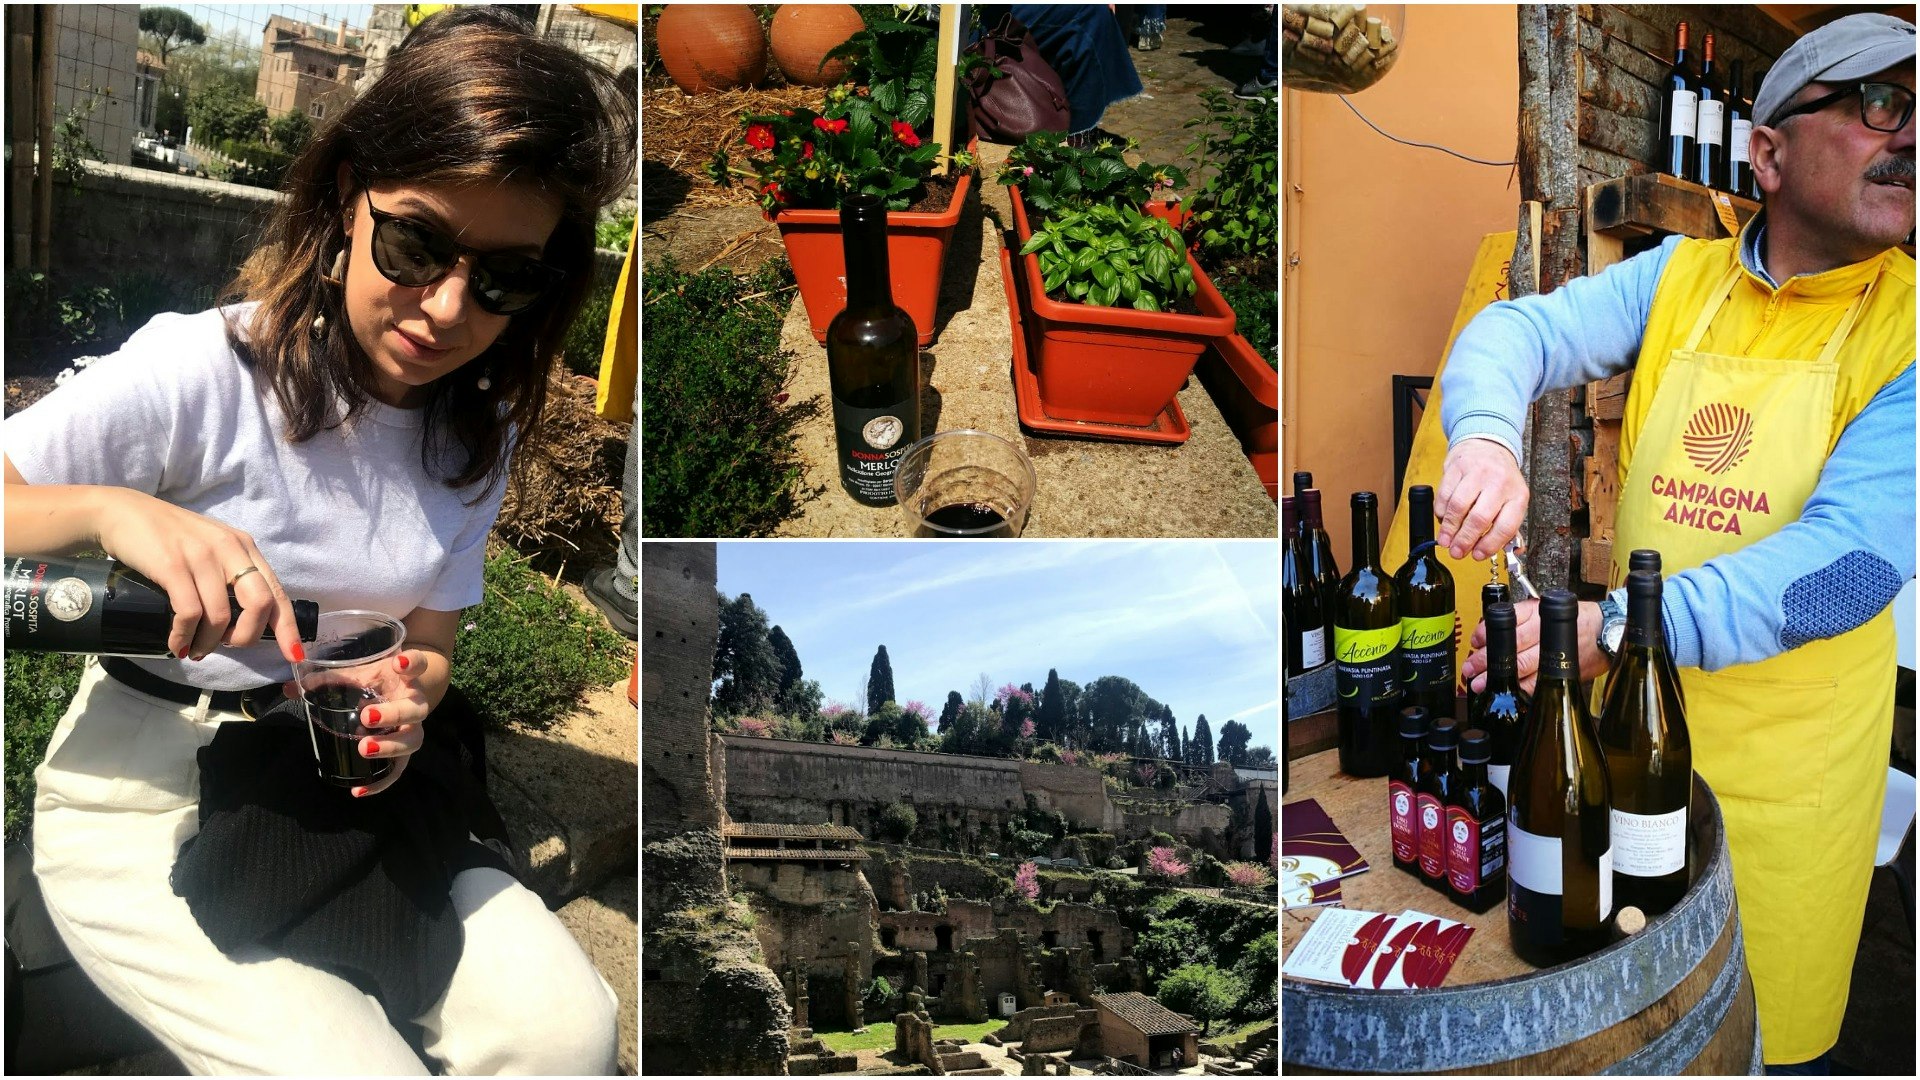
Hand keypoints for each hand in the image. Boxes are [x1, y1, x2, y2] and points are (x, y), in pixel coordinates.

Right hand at [93, 489, 305, 663]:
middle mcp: (229, 549)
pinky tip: (176, 642)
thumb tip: (241, 620)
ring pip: (221, 616)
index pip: (277, 592)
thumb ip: (229, 574)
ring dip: (208, 642)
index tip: (294, 655)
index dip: (288, 628)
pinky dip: (184, 636)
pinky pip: (188, 613)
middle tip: (226, 647)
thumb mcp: (209, 549)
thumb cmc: (167, 536)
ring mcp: (201, 557)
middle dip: (246, 637)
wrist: (121, 512)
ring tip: (194, 648)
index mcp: (244, 547)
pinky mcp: (172, 567)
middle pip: (260, 605)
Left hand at [285, 648, 430, 796]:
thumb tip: (288, 688)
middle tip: (366, 717)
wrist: (396, 693)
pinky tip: (358, 791)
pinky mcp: (404, 751)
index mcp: (404, 678)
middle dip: (394, 714)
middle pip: (416, 709)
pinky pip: (398, 770)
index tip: (398, 663)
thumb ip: (324, 679)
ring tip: (364, 748)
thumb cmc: (374, 682)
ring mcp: (412, 728)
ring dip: (391, 746)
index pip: (418, 665)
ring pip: (414, 739)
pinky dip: (380, 782)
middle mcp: (414, 702)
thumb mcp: (353, 675)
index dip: (412, 664)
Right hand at [1436, 439, 1529, 560]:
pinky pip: (1445, 495)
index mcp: (1517, 495)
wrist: (1488, 445)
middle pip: (1479, 518)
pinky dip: (1441, 512)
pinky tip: (1443, 519)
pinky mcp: (1458, 467)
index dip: (1489, 545)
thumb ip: (1508, 526)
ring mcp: (1478, 473)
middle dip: (1465, 540)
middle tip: (1457, 552)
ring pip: (1458, 507)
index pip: (1505, 526)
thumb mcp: (1513, 499)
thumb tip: (1505, 550)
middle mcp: (1499, 482)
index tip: (1478, 555)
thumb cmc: (1500, 478)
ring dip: (1449, 529)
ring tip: (1446, 540)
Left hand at [1461, 598, 1607, 693]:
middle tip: (1470, 669)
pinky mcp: (1563, 668)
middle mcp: (1544, 628)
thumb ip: (1519, 622)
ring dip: (1500, 676)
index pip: (1507, 621)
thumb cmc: (1574, 619)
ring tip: (1481, 684)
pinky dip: (1522, 688)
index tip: (1474, 643)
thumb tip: (1486, 639)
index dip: (1488, 633)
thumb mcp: (1544, 610)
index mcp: (1537, 611)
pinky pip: (1538, 681)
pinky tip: (1508, 693)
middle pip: (1511, 645)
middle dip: (1488, 659)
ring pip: (1522, 664)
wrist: (1609, 630)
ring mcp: (1555, 649)